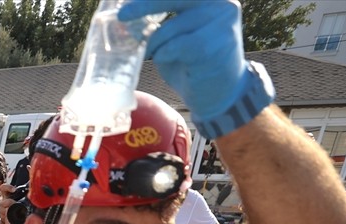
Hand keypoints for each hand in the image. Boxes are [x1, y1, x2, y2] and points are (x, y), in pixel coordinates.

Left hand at [120, 1, 246, 126]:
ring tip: (156, 53)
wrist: (220, 92)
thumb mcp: (174, 35)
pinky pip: (177, 46)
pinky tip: (168, 59)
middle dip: (145, 5)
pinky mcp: (218, 42)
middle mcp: (222, 2)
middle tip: (122, 16)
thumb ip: (159, 21)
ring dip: (155, 43)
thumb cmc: (193, 62)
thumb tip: (125, 13)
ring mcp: (222, 20)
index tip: (123, 2)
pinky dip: (165, 54)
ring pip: (171, 27)